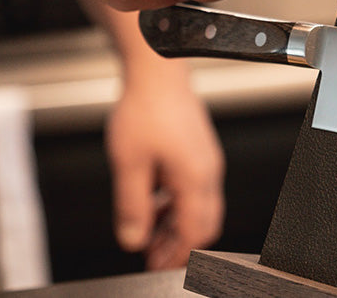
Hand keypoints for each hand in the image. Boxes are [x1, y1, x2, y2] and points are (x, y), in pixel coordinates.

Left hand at [104, 58, 223, 268]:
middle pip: (204, 224)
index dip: (176, 255)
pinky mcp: (198, 149)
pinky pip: (194, 187)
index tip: (157, 266)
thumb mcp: (129, 163)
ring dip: (175, 224)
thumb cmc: (145, 107)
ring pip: (199, 206)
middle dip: (179, 244)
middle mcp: (207, 171)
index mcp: (195, 178)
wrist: (156, 70)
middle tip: (154, 256)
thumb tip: (133, 239)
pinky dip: (176, 203)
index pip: (195, 233)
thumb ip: (131, 206)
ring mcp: (205, 159)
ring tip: (148, 232)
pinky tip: (153, 201)